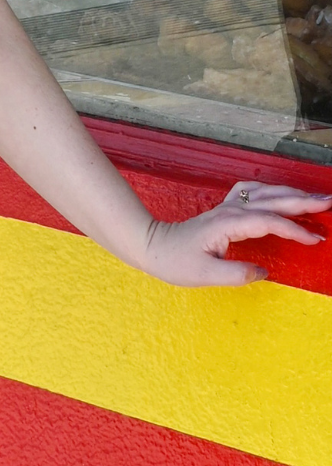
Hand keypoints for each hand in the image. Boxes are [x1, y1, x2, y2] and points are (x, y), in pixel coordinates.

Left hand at [141, 180, 331, 286]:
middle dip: (304, 201)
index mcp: (228, 223)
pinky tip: (280, 194)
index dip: (295, 230)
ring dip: (292, 195)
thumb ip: (236, 274)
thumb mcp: (204, 275)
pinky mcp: (225, 209)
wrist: (151, 245)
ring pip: (266, 193)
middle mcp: (230, 210)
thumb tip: (264, 272)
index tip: (315, 239)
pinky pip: (254, 192)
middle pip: (273, 200)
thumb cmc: (175, 261)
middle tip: (330, 203)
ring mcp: (228, 207)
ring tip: (316, 200)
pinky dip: (273, 191)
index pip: (269, 222)